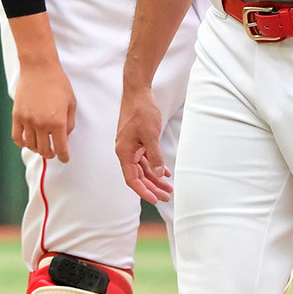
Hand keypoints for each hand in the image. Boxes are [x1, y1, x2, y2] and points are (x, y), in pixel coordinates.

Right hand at [11, 61, 75, 161]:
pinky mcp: (16, 116)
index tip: (65, 159)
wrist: (39, 69)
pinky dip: (22, 143)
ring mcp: (27, 121)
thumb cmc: (59, 84)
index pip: (60, 147)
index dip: (64, 156)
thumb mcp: (71, 103)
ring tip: (42, 146)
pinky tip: (27, 142)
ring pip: (30, 145)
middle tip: (54, 152)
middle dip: (51, 154)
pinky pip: (17, 137)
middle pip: (44, 149)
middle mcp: (41, 124)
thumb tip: (65, 137)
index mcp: (58, 122)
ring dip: (37, 149)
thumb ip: (69, 122)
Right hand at [115, 83, 171, 203]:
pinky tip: (165, 172)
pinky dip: (155, 165)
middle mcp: (126, 152)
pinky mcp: (138, 141)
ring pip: (144, 168)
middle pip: (139, 176)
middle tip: (167, 196)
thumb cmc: (141, 111)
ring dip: (156, 178)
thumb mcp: (150, 135)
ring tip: (168, 188)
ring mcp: (131, 147)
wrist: (138, 93)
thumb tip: (159, 173)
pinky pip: (146, 158)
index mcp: (124, 152)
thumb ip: (154, 156)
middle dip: (153, 187)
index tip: (155, 200)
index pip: (132, 179)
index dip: (143, 191)